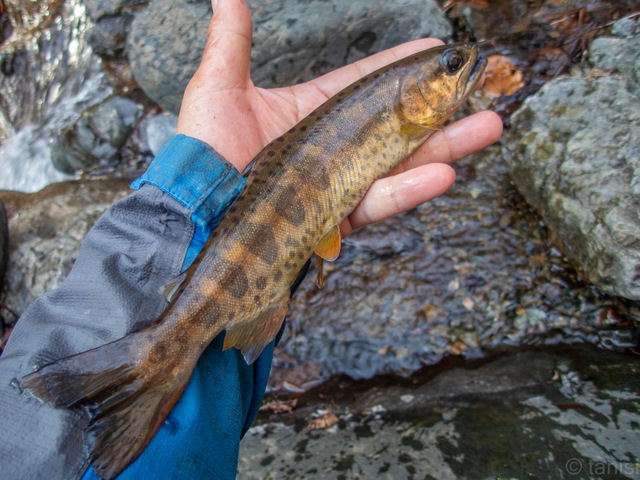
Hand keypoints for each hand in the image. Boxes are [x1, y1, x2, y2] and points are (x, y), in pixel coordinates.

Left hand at [176, 0, 502, 236]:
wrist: (193, 215)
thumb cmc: (202, 152)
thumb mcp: (218, 89)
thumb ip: (231, 43)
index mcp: (310, 114)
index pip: (365, 85)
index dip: (402, 69)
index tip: (437, 51)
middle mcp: (331, 148)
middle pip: (396, 125)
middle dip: (442, 110)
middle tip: (483, 92)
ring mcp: (336, 184)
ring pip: (400, 164)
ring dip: (446, 146)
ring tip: (489, 127)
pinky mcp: (336, 218)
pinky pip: (379, 202)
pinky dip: (410, 189)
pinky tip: (445, 172)